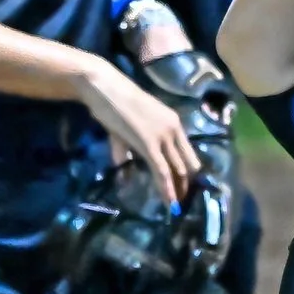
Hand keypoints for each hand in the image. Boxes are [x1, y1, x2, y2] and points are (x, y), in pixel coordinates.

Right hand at [79, 60, 198, 204]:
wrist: (105, 87)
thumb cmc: (114, 103)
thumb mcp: (129, 126)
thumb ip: (128, 147)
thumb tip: (123, 164)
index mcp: (173, 122)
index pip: (187, 152)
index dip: (188, 172)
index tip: (185, 186)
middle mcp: (174, 129)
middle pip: (186, 163)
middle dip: (185, 184)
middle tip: (182, 201)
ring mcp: (164, 136)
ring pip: (178, 169)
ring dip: (178, 189)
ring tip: (176, 206)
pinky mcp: (150, 144)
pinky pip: (162, 171)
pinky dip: (166, 188)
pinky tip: (168, 201)